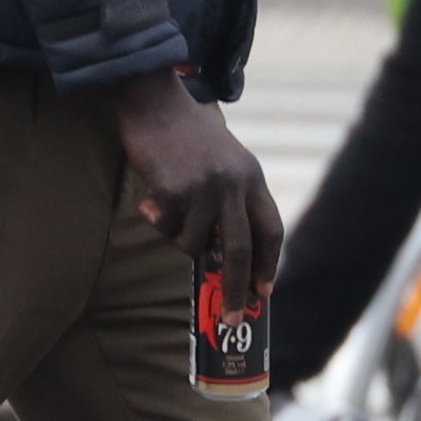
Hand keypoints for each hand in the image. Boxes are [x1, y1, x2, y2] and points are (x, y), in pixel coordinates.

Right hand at [106, 74, 280, 308]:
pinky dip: (157, 221)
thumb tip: (221, 248)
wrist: (153, 101)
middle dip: (237, 290)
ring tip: (166, 212)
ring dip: (178, 238)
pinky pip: (167, 228)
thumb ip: (230, 196)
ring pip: (195, 243)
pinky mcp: (174, 192)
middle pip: (241, 250)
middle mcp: (234, 185)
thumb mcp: (224, 159)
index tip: (265, 291)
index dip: (269, 263)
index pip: (271, 229)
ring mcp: (204, 189)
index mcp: (251, 177)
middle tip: (235, 319)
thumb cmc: (184, 133)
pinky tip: (149, 196)